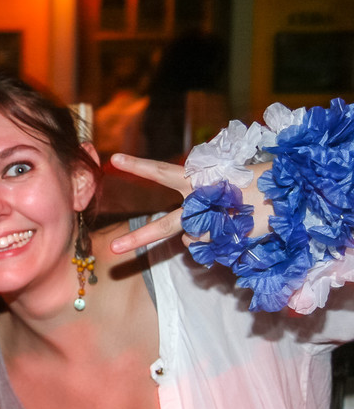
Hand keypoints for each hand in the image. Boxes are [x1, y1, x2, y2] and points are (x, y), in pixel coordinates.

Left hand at [107, 153, 274, 254]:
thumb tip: (185, 241)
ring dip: (206, 233)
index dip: (139, 166)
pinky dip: (221, 239)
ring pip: (193, 239)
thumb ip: (201, 213)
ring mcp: (215, 223)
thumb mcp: (225, 189)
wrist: (296, 193)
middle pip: (164, 225)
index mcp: (200, 179)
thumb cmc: (259, 185)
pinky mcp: (230, 240)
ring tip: (229, 217)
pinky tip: (238, 226)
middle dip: (138, 238)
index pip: (163, 172)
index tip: (114, 159)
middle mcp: (202, 201)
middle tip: (113, 249)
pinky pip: (213, 246)